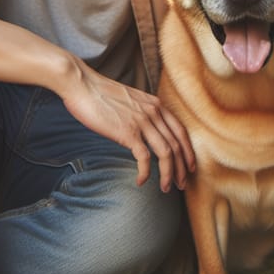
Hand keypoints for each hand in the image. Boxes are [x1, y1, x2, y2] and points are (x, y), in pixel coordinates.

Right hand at [62, 60, 194, 192]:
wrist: (83, 85)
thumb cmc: (101, 94)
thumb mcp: (131, 99)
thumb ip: (142, 112)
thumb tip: (145, 130)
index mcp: (156, 104)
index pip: (181, 131)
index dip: (188, 151)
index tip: (190, 166)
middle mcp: (153, 112)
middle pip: (177, 144)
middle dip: (182, 167)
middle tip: (182, 184)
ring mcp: (142, 122)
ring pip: (166, 153)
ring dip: (168, 174)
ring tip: (165, 188)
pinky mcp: (127, 132)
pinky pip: (144, 158)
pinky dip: (145, 173)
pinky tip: (141, 181)